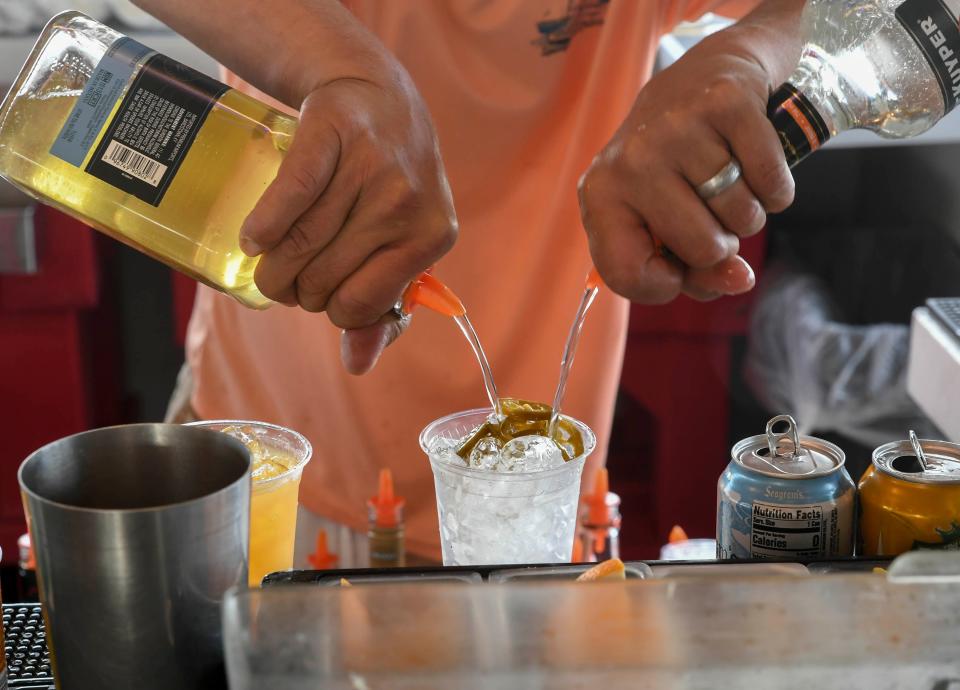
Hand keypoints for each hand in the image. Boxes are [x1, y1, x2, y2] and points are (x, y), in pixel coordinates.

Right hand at [239, 67, 457, 369]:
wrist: (377, 97)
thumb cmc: (388, 184)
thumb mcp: (402, 244)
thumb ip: (382, 309)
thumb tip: (357, 365)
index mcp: (431, 239)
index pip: (359, 306)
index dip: (329, 308)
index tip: (320, 293)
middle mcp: (406, 204)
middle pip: (324, 279)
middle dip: (295, 288)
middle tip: (287, 275)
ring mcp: (371, 168)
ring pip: (301, 244)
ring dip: (271, 266)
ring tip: (266, 262)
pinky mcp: (332, 134)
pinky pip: (289, 197)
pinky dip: (264, 224)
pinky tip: (254, 238)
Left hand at [579, 25, 795, 303]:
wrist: (708, 75)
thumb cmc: (679, 165)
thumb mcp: (665, 218)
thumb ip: (695, 270)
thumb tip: (741, 280)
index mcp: (600, 194)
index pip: (624, 272)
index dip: (661, 286)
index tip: (676, 268)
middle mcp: (630, 160)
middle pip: (701, 248)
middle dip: (721, 243)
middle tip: (710, 208)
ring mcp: (676, 129)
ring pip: (741, 217)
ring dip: (749, 212)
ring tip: (730, 180)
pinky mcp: (725, 104)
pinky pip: (772, 183)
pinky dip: (776, 187)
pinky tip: (756, 164)